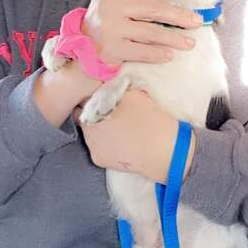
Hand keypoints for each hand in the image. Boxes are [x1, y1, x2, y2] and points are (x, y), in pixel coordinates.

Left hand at [75, 88, 194, 184]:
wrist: (162, 147)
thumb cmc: (150, 117)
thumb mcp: (132, 93)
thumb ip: (114, 90)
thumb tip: (107, 88)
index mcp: (94, 105)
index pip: (86, 99)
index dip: (95, 99)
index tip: (105, 102)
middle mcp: (86, 124)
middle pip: (85, 116)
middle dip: (95, 115)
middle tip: (113, 116)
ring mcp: (90, 144)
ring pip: (90, 134)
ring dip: (99, 131)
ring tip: (119, 131)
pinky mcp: (97, 159)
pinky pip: (98, 149)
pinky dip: (106, 146)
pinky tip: (120, 144)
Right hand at [82, 0, 202, 66]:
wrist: (77, 54)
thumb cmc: (102, 29)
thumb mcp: (110, 7)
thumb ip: (132, 1)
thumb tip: (170, 1)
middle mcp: (110, 9)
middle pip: (151, 9)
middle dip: (177, 15)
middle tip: (197, 20)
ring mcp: (110, 30)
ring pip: (149, 32)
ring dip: (173, 37)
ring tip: (190, 42)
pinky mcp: (112, 50)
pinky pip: (141, 52)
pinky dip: (157, 54)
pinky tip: (170, 54)